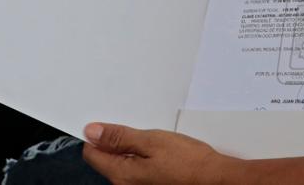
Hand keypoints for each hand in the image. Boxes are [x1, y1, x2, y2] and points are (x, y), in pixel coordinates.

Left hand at [82, 122, 232, 184]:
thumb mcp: (151, 140)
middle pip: (106, 157)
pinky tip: (159, 150)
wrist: (212, 177)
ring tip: (153, 140)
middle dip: (118, 140)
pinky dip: (142, 155)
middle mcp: (124, 184)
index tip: (111, 124)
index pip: (92, 152)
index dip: (99, 135)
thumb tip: (92, 131)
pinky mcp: (148, 184)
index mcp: (121, 174)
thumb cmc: (187, 161)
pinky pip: (135, 167)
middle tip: (141, 131)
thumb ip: (119, 137)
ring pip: (122, 161)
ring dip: (132, 147)